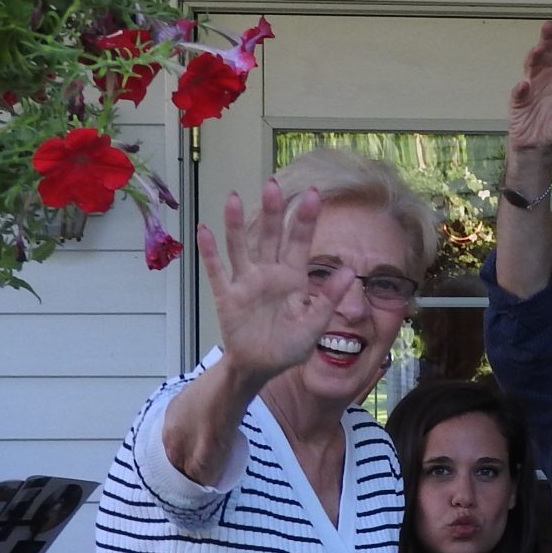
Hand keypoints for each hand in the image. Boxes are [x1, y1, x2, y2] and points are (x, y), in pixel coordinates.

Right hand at [196, 179, 338, 388]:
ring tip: (233, 197)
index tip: (313, 194)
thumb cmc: (290, 345)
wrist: (261, 367)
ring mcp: (246, 283)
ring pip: (240, 247)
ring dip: (235, 224)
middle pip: (269, 236)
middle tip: (272, 184)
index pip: (301, 243)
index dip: (305, 219)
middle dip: (272, 212)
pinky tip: (203, 231)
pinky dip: (209, 253)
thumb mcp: (315, 324)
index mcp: (294, 278)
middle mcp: (269, 274)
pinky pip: (217, 271)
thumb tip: (348, 271)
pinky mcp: (226, 297)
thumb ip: (328, 298)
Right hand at [506, 21, 551, 162]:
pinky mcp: (518, 100)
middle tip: (549, 26)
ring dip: (534, 56)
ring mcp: (531, 85)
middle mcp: (548, 76)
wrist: (539, 145)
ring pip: (532, 66)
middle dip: (548, 39)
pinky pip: (519, 92)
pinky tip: (525, 86)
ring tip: (538, 49)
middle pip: (548, 52)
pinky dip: (521, 89)